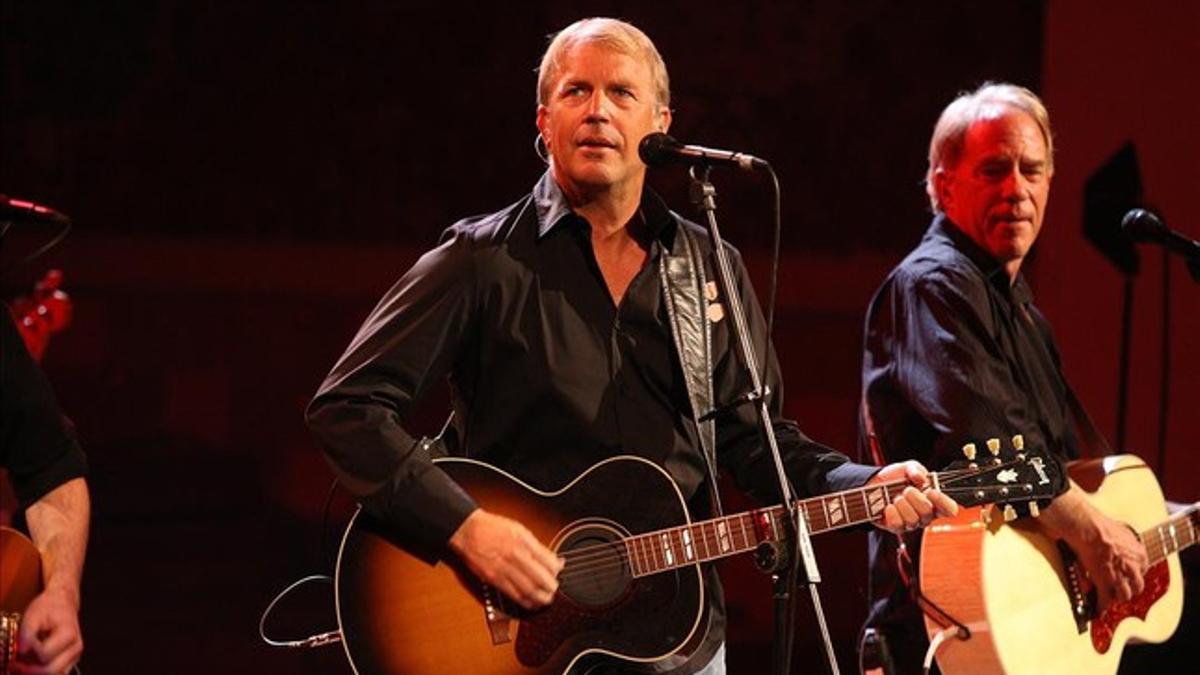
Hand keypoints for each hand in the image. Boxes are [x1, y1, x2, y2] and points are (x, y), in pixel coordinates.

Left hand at [13, 586, 82, 674]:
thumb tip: (22, 651)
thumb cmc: (49, 607)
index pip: (45, 655)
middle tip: (14, 663)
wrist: (62, 603)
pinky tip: (31, 665)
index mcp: (69, 634)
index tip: (18, 648)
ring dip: (35, 673)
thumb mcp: (34, 615)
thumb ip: (27, 633)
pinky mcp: (70, 661)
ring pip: (54, 674)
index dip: (28, 654)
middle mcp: (75, 648)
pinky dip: (42, 672)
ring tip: (22, 664)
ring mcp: (74, 656)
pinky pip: (56, 673)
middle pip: (51, 670)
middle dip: (29, 670)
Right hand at [448, 508, 563, 609]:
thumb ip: (537, 547)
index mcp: (524, 542)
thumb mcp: (519, 530)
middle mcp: (515, 556)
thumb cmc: (492, 528)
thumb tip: (554, 559)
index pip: (548, 562)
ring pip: (528, 590)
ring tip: (545, 599)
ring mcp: (503, 568)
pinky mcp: (493, 578)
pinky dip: (525, 601)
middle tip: (554, 589)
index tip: (557, 572)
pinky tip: (531, 603)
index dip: (556, 571)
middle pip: (540, 579)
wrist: (468, 530)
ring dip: (540, 598)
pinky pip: (513, 594)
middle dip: (551, 588)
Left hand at [869, 460, 958, 534]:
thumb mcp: (908, 467)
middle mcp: (925, 514)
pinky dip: (892, 513)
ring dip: (902, 505)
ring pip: (913, 520)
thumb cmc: (896, 477)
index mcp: (934, 500)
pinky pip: (898, 525)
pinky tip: (889, 505)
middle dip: (915, 498)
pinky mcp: (897, 527)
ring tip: (896, 497)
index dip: (943, 502)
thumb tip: (921, 478)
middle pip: (928, 513)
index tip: (931, 492)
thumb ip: (916, 469)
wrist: (874, 482)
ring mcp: (911, 523)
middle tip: (907, 490)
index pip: (950, 509)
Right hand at [1068, 511, 1148, 608]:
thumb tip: (1120, 540)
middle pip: (1137, 586)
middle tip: (1120, 589)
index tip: (1127, 575)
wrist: (1088, 527)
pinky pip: (1104, 599)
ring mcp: (1119, 576)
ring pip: (1124, 595)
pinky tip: (1098, 609)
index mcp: (1140, 554)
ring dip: (1116, 597)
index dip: (1133, 574)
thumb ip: (1125, 540)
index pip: (1142, 570)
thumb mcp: (1122, 531)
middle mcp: (1133, 567)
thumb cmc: (1100, 524)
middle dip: (1129, 588)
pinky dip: (1101, 606)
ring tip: (1109, 599)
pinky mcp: (1104, 582)